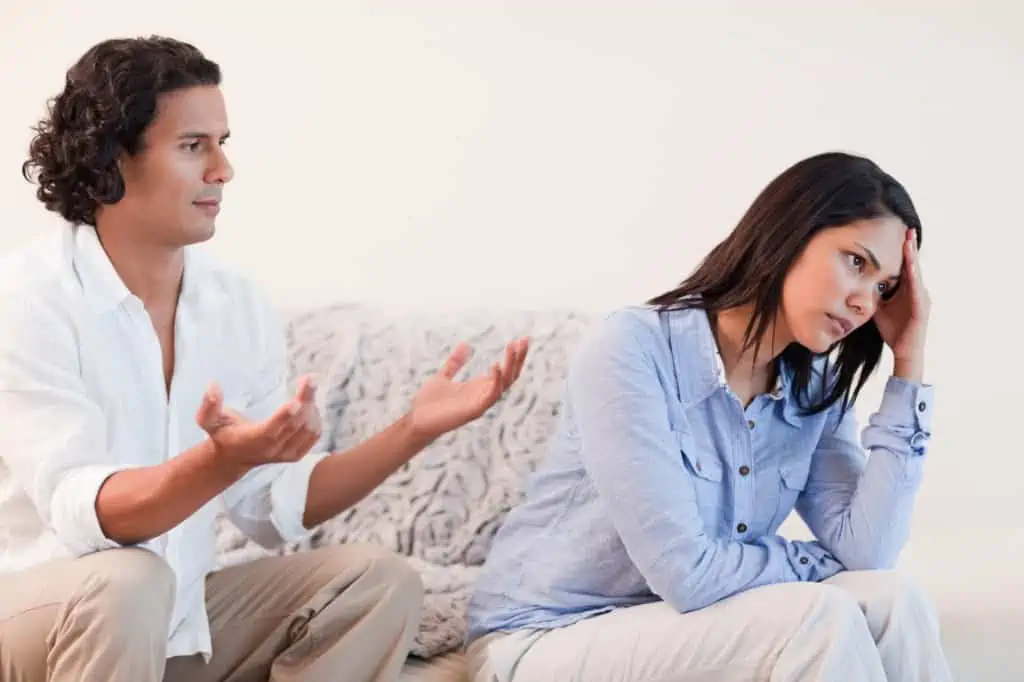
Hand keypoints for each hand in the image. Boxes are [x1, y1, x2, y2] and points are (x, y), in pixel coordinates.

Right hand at [195, 375, 321, 472]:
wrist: (234, 458)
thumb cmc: (222, 433)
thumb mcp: (208, 421)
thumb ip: (208, 406)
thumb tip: (212, 385)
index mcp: (252, 441)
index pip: (270, 431)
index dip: (284, 417)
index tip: (296, 401)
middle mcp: (272, 450)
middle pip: (295, 426)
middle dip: (305, 400)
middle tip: (310, 378)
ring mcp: (286, 454)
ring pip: (308, 429)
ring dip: (312, 406)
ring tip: (307, 388)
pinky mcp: (297, 454)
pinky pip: (314, 435)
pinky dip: (316, 417)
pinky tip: (309, 403)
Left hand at [409, 337, 529, 440]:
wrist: (417, 420)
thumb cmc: (429, 402)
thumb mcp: (443, 375)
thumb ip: (455, 362)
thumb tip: (465, 344)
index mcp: (480, 387)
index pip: (505, 371)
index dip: (514, 356)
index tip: (521, 339)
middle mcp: (484, 394)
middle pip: (511, 376)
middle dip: (519, 358)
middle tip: (525, 340)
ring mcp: (481, 403)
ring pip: (505, 384)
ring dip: (511, 365)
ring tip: (512, 347)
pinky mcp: (475, 410)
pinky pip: (492, 395)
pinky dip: (496, 381)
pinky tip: (496, 366)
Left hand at [875, 229, 929, 377]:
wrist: (904, 352)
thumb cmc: (893, 330)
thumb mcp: (878, 308)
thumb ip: (873, 295)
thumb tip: (858, 284)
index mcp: (908, 291)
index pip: (905, 266)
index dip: (903, 251)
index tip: (899, 234)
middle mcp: (918, 291)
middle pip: (913, 265)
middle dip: (910, 247)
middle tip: (907, 229)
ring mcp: (922, 299)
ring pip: (916, 273)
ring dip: (912, 257)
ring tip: (909, 240)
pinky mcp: (921, 307)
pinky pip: (916, 288)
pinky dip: (913, 275)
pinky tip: (910, 264)